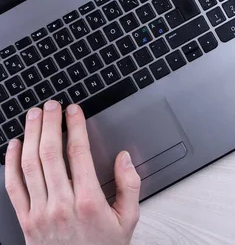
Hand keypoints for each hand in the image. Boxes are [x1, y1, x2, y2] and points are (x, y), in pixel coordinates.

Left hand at [4, 101, 140, 244]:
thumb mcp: (128, 219)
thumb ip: (129, 185)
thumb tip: (124, 158)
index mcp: (89, 201)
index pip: (78, 153)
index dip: (74, 126)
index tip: (73, 111)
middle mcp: (62, 205)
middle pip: (51, 153)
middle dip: (50, 124)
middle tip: (51, 106)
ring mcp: (40, 213)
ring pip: (30, 165)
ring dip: (31, 136)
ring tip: (34, 116)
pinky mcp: (25, 221)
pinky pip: (13, 187)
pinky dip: (11, 162)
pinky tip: (14, 145)